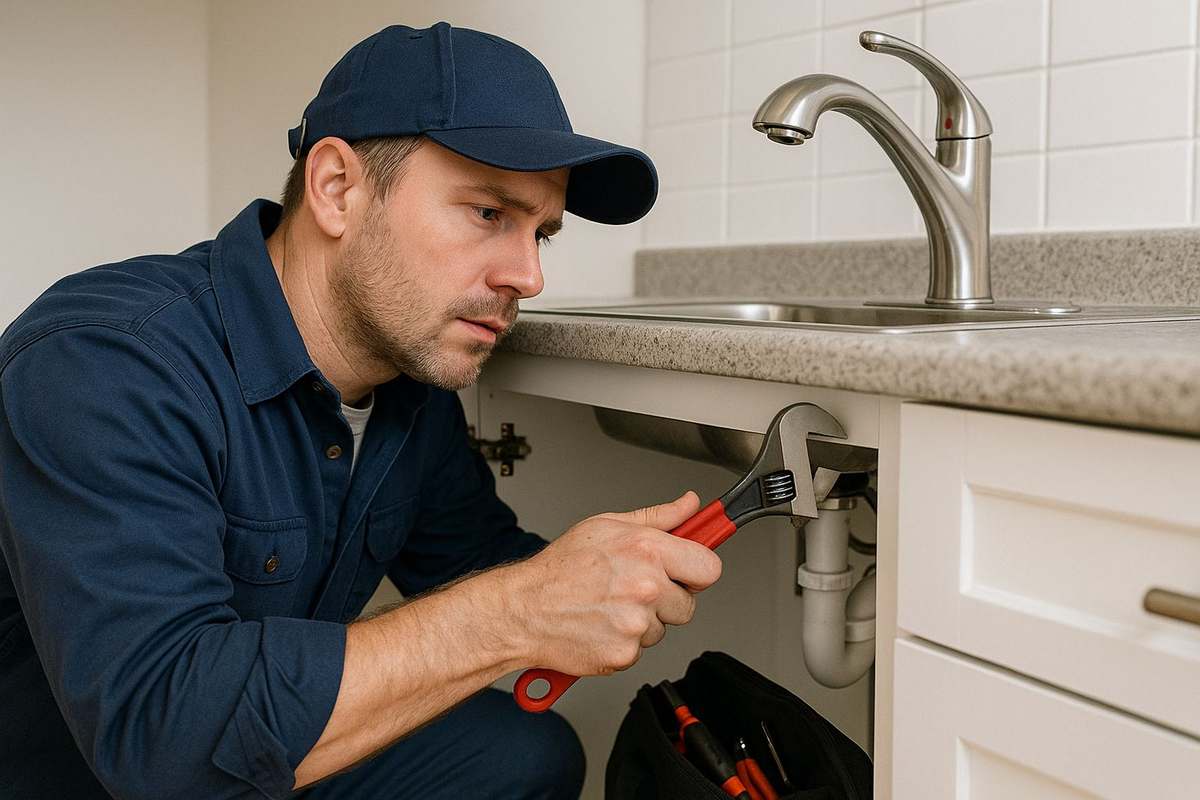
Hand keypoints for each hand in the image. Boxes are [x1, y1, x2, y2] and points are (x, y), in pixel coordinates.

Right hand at [506, 491, 722, 676]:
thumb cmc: (561, 568)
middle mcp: (646, 587)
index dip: (697, 570)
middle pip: (688, 604)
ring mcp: (636, 623)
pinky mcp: (625, 654)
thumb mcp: (608, 526)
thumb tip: (690, 505)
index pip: (709, 567)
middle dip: (667, 600)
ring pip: (663, 629)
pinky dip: (624, 642)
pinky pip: (641, 650)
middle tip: (633, 590)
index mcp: (647, 549)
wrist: (524, 609)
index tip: (686, 572)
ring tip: (609, 606)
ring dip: (643, 622)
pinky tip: (602, 625)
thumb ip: (659, 517)